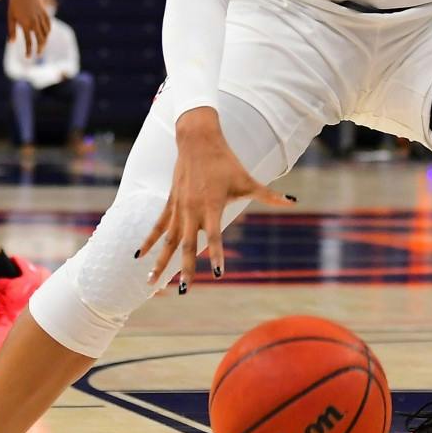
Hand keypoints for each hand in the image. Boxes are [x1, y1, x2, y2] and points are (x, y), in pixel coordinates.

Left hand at [7, 0, 50, 55]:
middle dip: (40, 48)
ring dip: (45, 40)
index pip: (28, 41)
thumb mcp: (10, 16)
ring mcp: (41, 16)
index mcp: (25, 24)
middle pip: (40, 39)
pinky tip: (47, 34)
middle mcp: (34, 22)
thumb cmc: (14, 1)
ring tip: (42, 45)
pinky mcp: (44, 11)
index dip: (28, 51)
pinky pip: (49, 24)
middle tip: (38, 55)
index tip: (28, 57)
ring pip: (46, 32)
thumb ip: (12, 30)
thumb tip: (12, 42)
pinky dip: (48, 30)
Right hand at [137, 109, 292, 289]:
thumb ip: (269, 195)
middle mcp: (192, 210)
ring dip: (160, 262)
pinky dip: (149, 241)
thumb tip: (293, 202)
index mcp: (212, 206)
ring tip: (151, 283)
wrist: (197, 140)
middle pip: (187, 246)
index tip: (218, 273)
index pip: (215, 236)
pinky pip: (157, 227)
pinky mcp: (170, 203)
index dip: (217, 254)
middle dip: (185, 270)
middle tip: (183, 291)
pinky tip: (138, 256)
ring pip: (168, 241)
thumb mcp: (248, 179)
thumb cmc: (226, 161)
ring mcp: (179, 208)